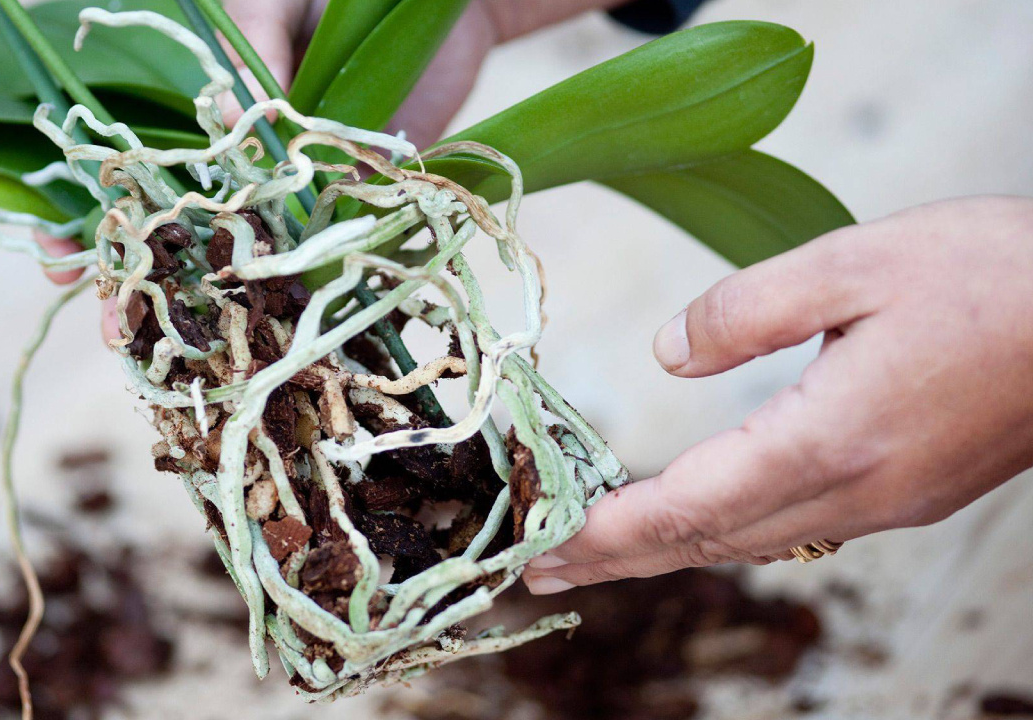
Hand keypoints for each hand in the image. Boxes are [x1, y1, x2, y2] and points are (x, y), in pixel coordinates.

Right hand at [39, 0, 630, 336]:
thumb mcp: (272, 10)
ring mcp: (290, 202)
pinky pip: (316, 267)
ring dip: (204, 314)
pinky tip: (269, 340)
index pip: (128, 181)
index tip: (59, 260)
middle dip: (135, 288)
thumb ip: (247, 59)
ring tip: (174, 355)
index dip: (90, 221)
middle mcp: (238, 174)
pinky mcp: (348, 216)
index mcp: (200, 126)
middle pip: (172, 240)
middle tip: (110, 331)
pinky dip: (294, 305)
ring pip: (236, 268)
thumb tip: (223, 121)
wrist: (437, 14)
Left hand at [524, 195, 1032, 593]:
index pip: (688, 505)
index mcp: (831, 437)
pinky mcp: (911, 491)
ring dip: (670, 545)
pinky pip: (796, 525)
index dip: (608, 532)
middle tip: (543, 568)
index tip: (542, 551)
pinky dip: (728, 528)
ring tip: (604, 547)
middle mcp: (856, 489)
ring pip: (751, 539)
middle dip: (619, 555)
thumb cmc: (996, 275)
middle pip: (709, 539)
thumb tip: (665, 352)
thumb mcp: (855, 262)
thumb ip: (746, 310)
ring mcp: (888, 501)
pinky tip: (704, 514)